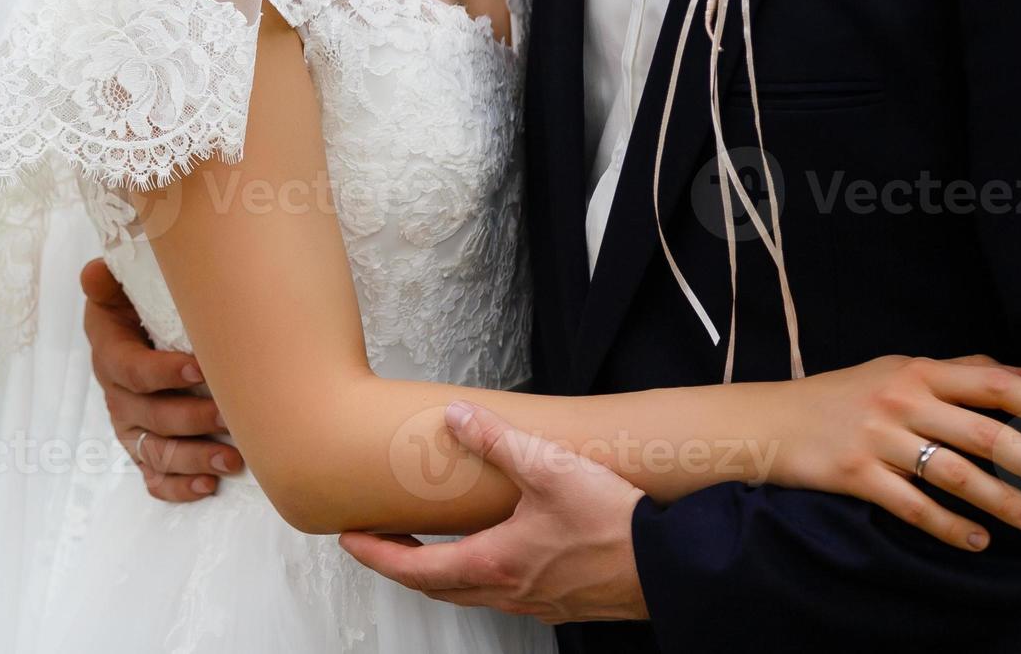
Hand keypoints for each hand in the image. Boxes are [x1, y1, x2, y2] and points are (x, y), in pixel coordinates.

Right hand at [80, 258, 239, 502]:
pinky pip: (154, 478)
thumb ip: (110, 282)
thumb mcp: (124, 289)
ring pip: (155, 452)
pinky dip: (178, 487)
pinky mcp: (144, 450)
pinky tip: (208, 487)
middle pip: (150, 416)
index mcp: (111, 354)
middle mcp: (118, 396)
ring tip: (231, 460)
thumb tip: (95, 273)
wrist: (143, 330)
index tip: (200, 367)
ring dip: (193, 459)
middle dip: (191, 419)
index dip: (162, 372)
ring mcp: (131, 428)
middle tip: (230, 416)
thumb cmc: (143, 308)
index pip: (131, 369)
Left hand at [340, 401, 647, 623]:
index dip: (377, 555)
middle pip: (437, 589)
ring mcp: (536, 604)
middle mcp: (508, 592)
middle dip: (401, 566)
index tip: (350, 541)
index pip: (414, 570)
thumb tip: (458, 417)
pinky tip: (494, 555)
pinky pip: (504, 594)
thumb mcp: (551, 470)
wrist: (670, 566)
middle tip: (379, 543)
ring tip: (427, 548)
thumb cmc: (615, 526)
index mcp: (494, 564)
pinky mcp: (562, 604)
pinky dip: (480, 577)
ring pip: (471, 595)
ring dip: (441, 574)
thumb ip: (499, 441)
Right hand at [765, 355, 1020, 550]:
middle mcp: (902, 402)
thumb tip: (1018, 369)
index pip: (991, 382)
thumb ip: (956, 370)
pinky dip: (947, 525)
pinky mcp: (856, 475)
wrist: (768, 421)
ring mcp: (879, 439)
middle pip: (981, 432)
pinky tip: (977, 541)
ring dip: (1001, 500)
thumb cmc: (841, 395)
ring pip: (953, 474)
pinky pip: (911, 505)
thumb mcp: (896, 368)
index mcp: (918, 372)